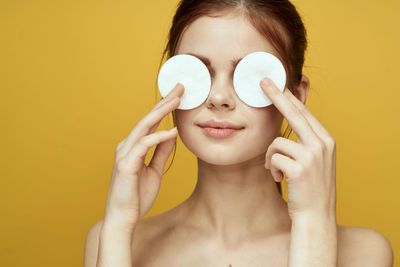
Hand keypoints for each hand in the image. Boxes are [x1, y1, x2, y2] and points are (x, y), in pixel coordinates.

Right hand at [103, 83, 183, 230]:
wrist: (124, 217)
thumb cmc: (137, 195)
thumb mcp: (155, 170)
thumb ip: (162, 152)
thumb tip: (172, 135)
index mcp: (133, 146)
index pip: (150, 123)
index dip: (164, 108)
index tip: (179, 95)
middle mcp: (127, 146)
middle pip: (148, 118)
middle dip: (164, 102)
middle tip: (180, 87)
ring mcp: (124, 154)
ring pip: (144, 126)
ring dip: (161, 112)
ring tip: (177, 99)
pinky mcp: (126, 164)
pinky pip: (144, 146)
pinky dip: (159, 137)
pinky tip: (173, 132)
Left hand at [260, 78, 335, 219]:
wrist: (316, 216)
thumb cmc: (309, 187)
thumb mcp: (312, 160)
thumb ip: (303, 141)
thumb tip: (287, 121)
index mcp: (326, 140)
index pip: (304, 113)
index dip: (289, 97)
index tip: (277, 84)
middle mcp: (322, 144)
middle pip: (295, 113)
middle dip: (277, 95)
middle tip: (263, 81)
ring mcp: (312, 156)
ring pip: (277, 142)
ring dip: (270, 156)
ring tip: (275, 170)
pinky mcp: (300, 168)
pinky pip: (273, 158)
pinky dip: (270, 168)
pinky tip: (278, 178)